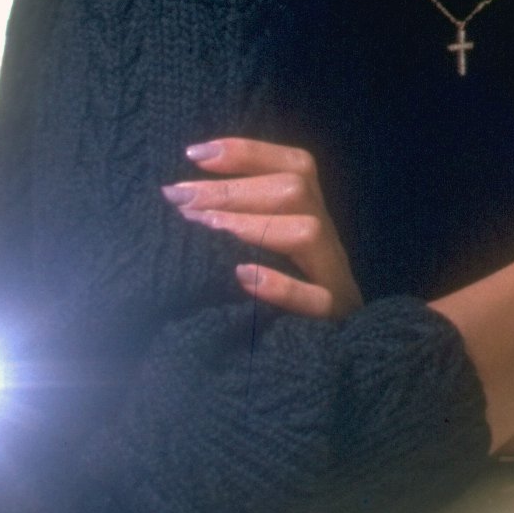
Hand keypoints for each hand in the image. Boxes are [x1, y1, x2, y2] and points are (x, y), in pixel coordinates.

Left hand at [173, 137, 363, 321]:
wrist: (317, 359)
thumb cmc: (275, 298)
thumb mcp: (260, 252)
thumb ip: (237, 223)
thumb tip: (179, 194)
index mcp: (311, 216)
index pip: (295, 166)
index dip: (248, 153)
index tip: (193, 154)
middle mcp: (326, 239)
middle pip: (297, 191)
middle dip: (234, 189)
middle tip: (180, 197)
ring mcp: (333, 278)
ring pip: (309, 232)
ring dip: (253, 225)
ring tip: (207, 228)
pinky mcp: (334, 319)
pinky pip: (317, 300)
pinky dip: (281, 286)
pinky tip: (243, 277)